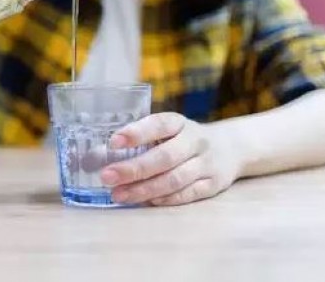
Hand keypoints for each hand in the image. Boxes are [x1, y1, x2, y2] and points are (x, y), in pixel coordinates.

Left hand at [100, 113, 240, 205]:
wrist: (231, 148)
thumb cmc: (182, 139)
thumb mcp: (166, 131)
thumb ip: (137, 140)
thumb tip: (94, 156)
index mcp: (179, 123)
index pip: (158, 124)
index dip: (136, 133)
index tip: (113, 142)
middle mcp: (195, 141)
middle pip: (165, 157)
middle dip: (134, 168)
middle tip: (107, 176)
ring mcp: (206, 164)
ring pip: (174, 179)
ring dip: (144, 189)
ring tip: (118, 194)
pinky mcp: (213, 185)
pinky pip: (186, 195)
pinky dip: (164, 199)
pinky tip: (144, 201)